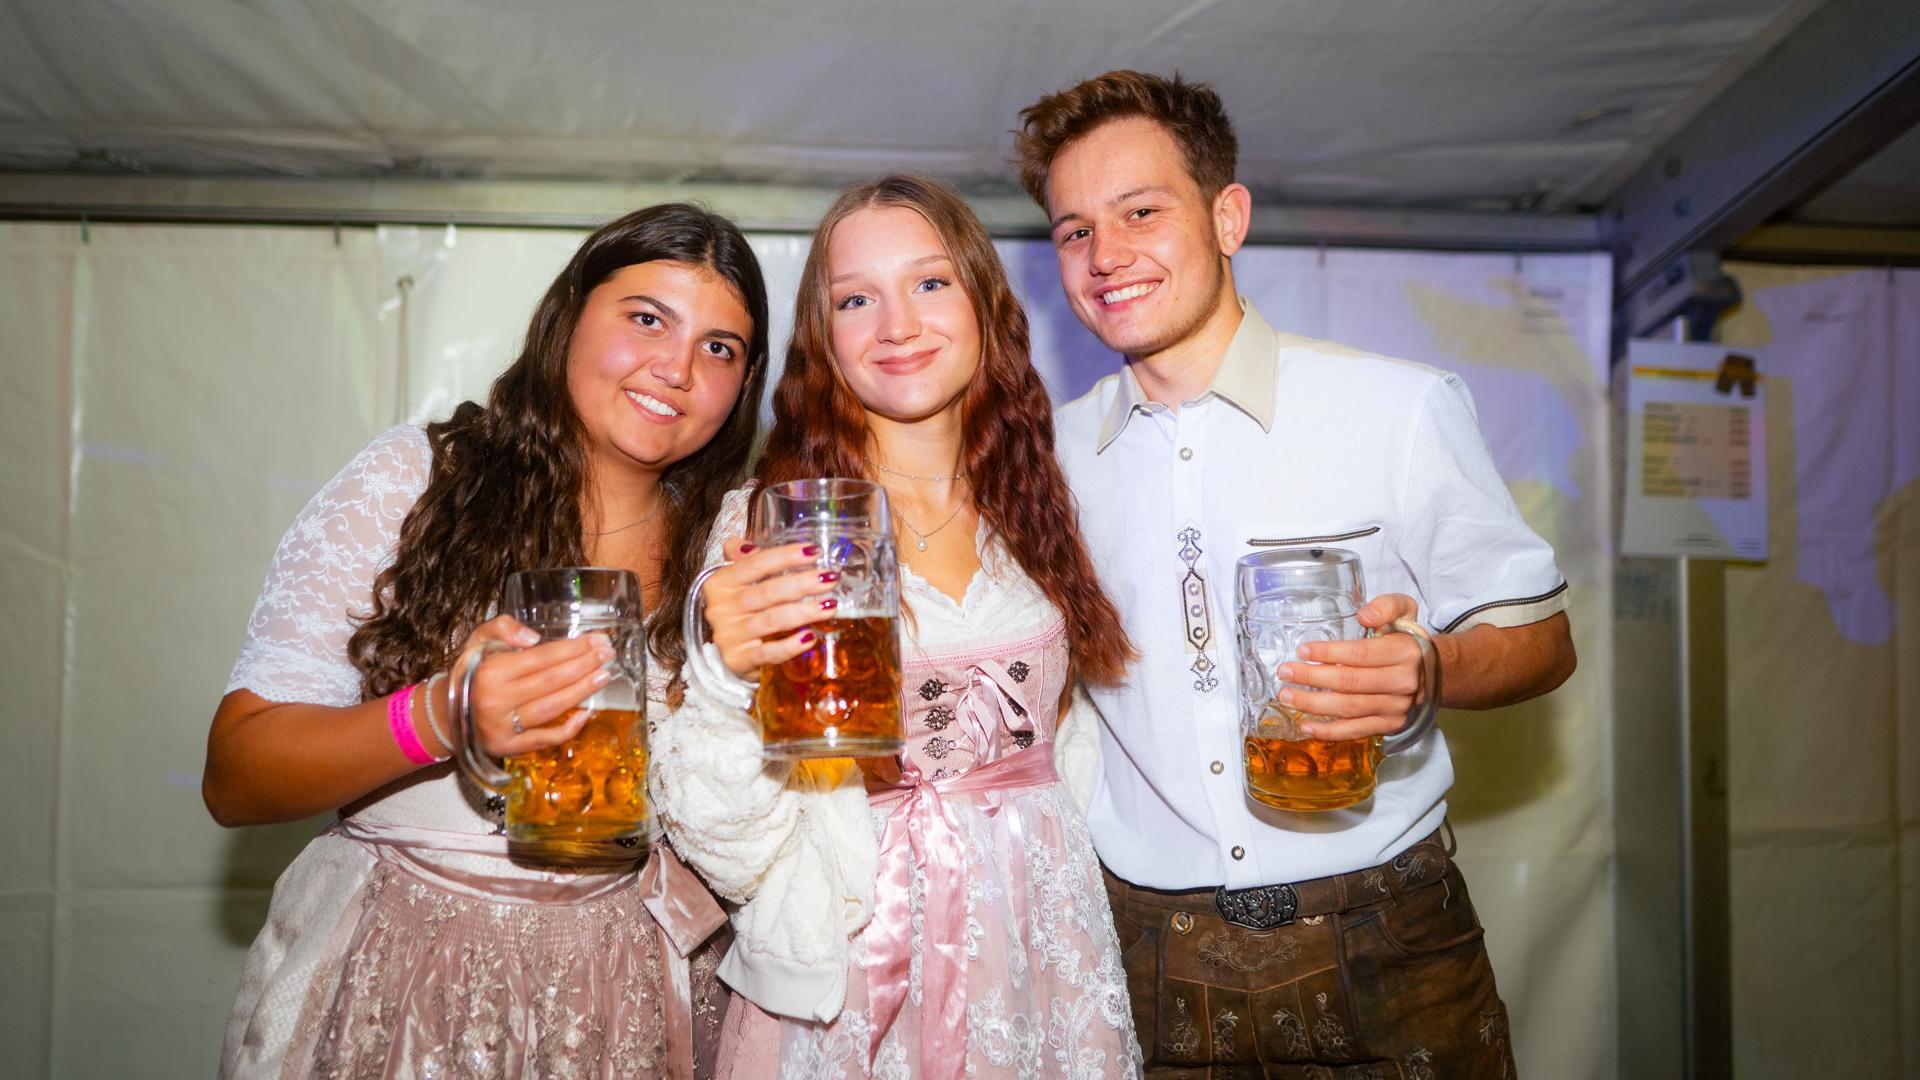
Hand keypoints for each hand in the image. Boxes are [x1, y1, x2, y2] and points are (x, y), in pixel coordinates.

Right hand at [454, 615, 613, 757]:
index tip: (597, 640)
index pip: (541, 658)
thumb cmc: (470, 673)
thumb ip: (502, 628)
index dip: (573, 649)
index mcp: (489, 672)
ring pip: (552, 708)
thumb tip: (533, 638)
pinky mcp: (510, 748)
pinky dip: (569, 728)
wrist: (447, 714)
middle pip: (552, 682)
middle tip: (608, 655)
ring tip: (604, 676)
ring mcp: (504, 727)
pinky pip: (546, 738)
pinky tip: (587, 712)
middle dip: (584, 666)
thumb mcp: (477, 642)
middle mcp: (496, 701)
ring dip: (583, 692)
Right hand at [702, 536, 838, 678]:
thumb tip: (752, 544)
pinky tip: (810, 637)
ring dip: (804, 612)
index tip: (813, 552)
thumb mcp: (737, 582)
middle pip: (767, 592)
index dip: (785, 557)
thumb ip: (744, 559)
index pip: (754, 565)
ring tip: (830, 606)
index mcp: (720, 583)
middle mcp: (721, 609)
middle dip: (802, 584)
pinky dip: (791, 646)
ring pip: (771, 621)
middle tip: (830, 579)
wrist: (728, 652)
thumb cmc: (741, 610)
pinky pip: (768, 653)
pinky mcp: (739, 660)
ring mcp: (729, 636)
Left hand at [1276, 593, 1430, 741]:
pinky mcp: (1390, 725)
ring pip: (1349, 708)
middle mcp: (1403, 682)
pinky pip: (1356, 730)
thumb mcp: (1405, 611)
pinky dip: (1329, 732)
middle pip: (1350, 682)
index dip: (1328, 653)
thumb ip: (1387, 606)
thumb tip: (1364, 615)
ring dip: (1313, 704)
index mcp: (1404, 652)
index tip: (1302, 650)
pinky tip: (1306, 726)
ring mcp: (1397, 707)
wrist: (1433, 672)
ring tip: (1287, 696)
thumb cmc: (1407, 639)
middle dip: (1312, 678)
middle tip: (1284, 672)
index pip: (1360, 654)